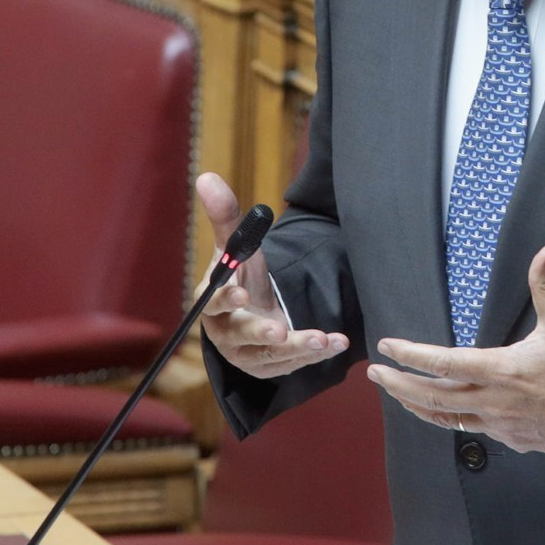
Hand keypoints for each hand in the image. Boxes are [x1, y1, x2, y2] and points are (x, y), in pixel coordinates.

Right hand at [194, 172, 346, 378]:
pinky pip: (293, 364)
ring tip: (323, 339)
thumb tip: (206, 177)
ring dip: (298, 347)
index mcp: (212, 305)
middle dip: (260, 334)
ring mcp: (249, 356)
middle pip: (240, 336)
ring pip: (272, 356)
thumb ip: (226, 217)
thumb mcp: (235, 248)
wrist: (253, 312)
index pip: (212, 304)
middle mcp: (227, 334)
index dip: (225, 300)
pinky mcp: (272, 368)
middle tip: (279, 331)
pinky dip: (316, 354)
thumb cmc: (240, 277)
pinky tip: (338, 342)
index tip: (242, 292)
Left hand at [369, 244, 544, 456]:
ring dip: (417, 407)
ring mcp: (502, 426)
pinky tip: (445, 412)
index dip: (410, 356)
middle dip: (398, 386)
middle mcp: (495, 403)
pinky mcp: (514, 441)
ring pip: (446, 421)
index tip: (387, 348)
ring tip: (397, 395)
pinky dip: (452, 420)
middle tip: (374, 374)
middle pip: (432, 399)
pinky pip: (474, 431)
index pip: (443, 364)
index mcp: (502, 371)